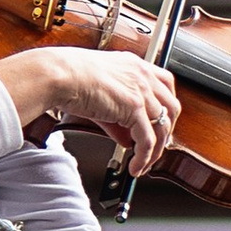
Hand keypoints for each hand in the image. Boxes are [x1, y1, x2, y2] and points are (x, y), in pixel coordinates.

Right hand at [1, 44, 182, 172]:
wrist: (58, 75)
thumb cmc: (68, 77)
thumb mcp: (100, 95)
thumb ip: (117, 117)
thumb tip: (127, 138)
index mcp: (134, 65)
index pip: (165, 85)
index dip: (166, 107)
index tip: (160, 123)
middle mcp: (142, 74)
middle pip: (172, 107)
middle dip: (167, 131)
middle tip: (156, 147)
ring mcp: (141, 90)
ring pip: (163, 127)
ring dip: (157, 150)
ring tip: (145, 164)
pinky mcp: (134, 107)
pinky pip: (147, 140)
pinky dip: (144, 157)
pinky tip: (136, 166)